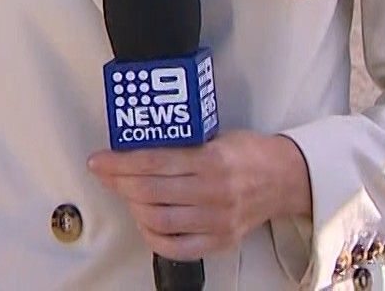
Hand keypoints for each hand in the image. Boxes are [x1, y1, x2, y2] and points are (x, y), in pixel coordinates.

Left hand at [87, 131, 311, 260]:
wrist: (285, 178)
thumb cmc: (248, 153)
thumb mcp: (216, 137)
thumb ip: (182, 144)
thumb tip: (135, 148)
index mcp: (212, 160)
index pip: (155, 162)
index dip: (120, 162)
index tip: (99, 161)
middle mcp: (215, 192)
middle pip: (151, 192)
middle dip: (120, 183)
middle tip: (107, 175)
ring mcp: (218, 220)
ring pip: (159, 220)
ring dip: (134, 208)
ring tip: (128, 195)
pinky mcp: (221, 241)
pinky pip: (176, 247)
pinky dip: (153, 237)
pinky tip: (146, 222)